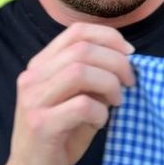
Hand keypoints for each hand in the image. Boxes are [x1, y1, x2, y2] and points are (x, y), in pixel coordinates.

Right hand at [6, 23, 135, 164]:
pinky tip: (100, 122)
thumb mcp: (76, 97)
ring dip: (109, 84)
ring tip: (117, 101)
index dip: (108, 36)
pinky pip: (82, 105)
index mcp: (40, 64)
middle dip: (116, 62)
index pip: (76, 31)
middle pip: (82, 49)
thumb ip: (93, 76)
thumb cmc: (61, 133)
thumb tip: (125, 59)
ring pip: (80, 72)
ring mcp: (33, 100)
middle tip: (130, 81)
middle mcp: (32, 77)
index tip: (129, 53)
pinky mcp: (41, 124)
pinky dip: (100, 112)